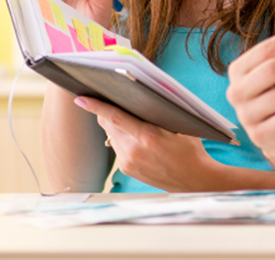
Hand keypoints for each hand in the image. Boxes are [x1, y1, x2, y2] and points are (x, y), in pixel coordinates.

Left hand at [72, 96, 215, 191]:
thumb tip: (136, 95)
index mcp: (148, 136)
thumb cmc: (190, 148)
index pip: (115, 117)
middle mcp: (134, 151)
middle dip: (106, 112)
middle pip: (108, 125)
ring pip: (112, 136)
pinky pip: (118, 148)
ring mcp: (128, 163)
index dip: (96, 107)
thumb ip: (157, 112)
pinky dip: (122, 139)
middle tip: (108, 99)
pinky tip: (134, 138)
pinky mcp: (127, 170)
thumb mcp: (179, 126)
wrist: (194, 180)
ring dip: (114, 125)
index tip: (81, 99)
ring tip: (127, 118)